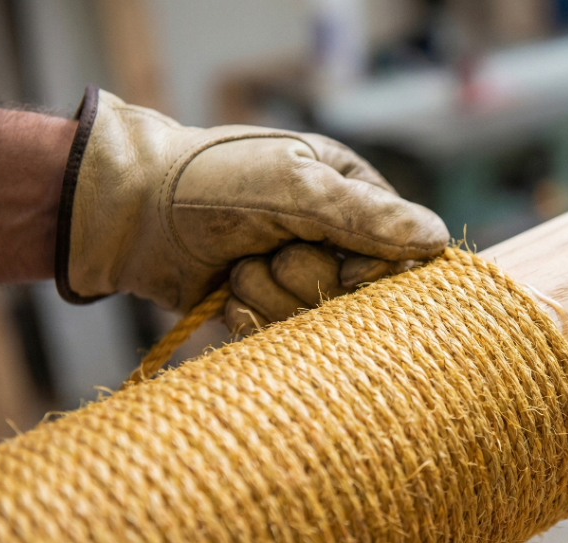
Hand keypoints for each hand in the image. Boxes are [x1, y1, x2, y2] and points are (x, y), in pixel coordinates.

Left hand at [59, 87, 448, 331]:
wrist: (129, 210)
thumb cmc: (213, 180)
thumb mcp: (295, 186)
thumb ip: (367, 216)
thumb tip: (438, 241)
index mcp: (352, 196)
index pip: (401, 253)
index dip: (375, 273)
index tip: (345, 270)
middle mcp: (331, 239)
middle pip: (357, 296)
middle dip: (308, 279)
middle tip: (271, 251)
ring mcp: (297, 277)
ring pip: (315, 320)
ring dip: (270, 295)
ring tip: (238, 266)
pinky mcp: (264, 311)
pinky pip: (277, 337)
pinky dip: (249, 317)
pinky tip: (226, 292)